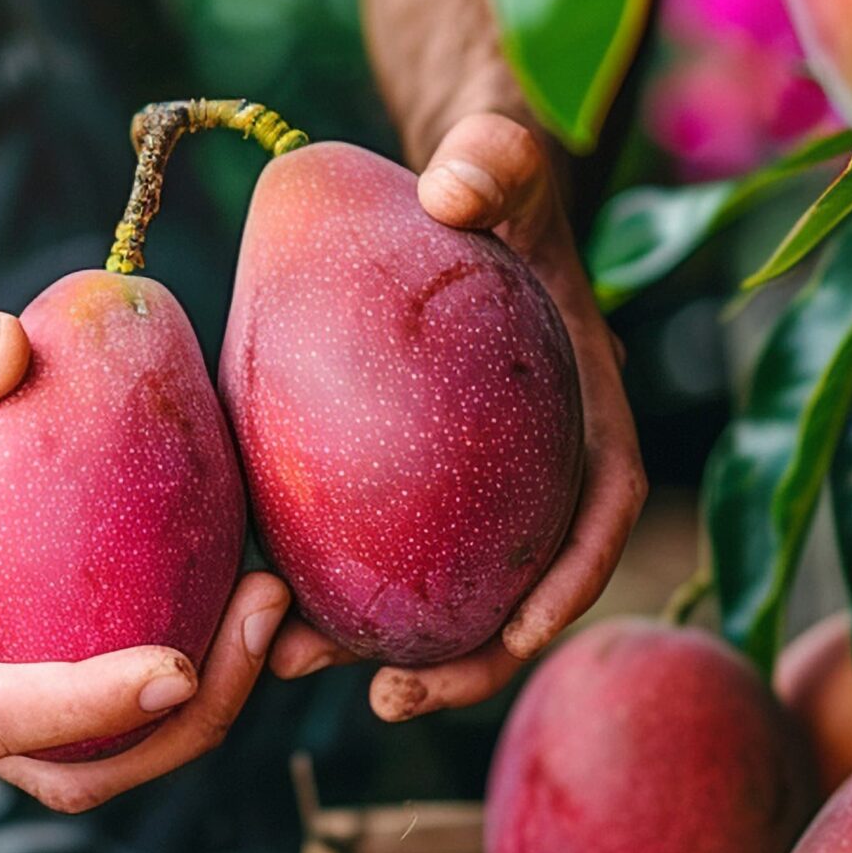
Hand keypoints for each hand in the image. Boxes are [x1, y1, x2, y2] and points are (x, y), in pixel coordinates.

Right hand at [0, 297, 290, 812]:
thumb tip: (12, 350)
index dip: (77, 708)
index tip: (177, 668)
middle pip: (48, 764)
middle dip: (171, 725)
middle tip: (264, 610)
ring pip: (79, 751)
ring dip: (190, 704)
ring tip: (268, 597)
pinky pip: (85, 688)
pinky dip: (170, 661)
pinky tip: (231, 576)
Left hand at [268, 111, 646, 719]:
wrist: (442, 182)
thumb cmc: (486, 171)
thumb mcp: (500, 155)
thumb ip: (493, 161)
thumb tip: (452, 190)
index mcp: (583, 400)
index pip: (600, 502)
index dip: (573, 576)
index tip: (525, 629)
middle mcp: (532, 457)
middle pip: (517, 582)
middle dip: (468, 659)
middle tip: (391, 697)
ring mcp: (469, 474)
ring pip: (434, 583)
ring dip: (376, 643)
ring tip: (290, 664)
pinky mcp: (400, 469)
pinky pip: (367, 537)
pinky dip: (323, 577)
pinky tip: (251, 594)